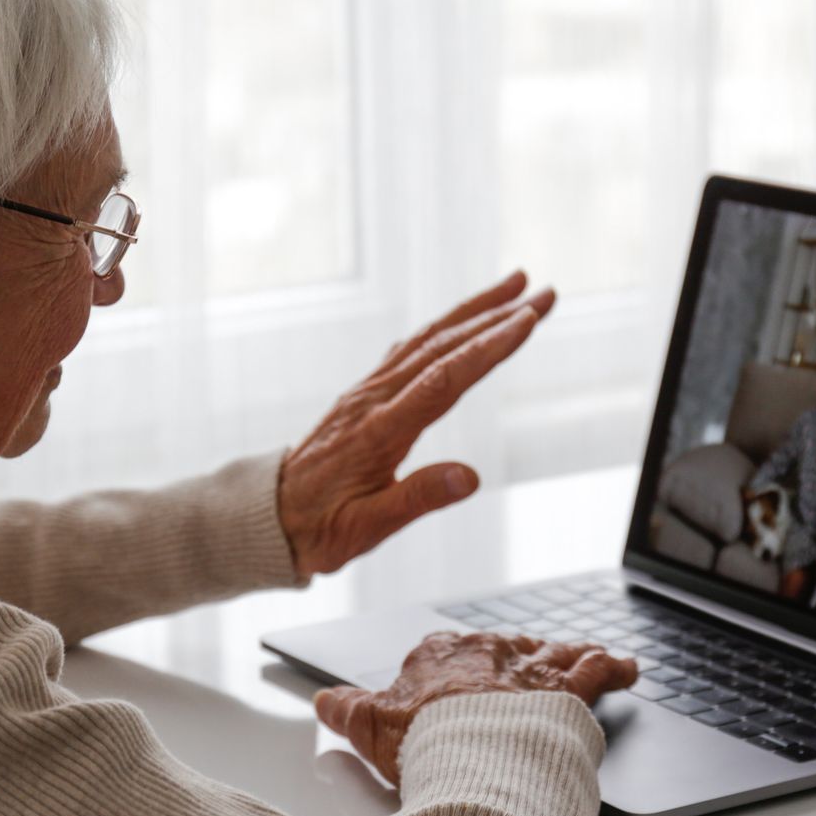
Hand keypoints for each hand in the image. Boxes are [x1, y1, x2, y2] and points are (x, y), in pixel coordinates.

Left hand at [278, 270, 555, 577]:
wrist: (269, 515)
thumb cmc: (319, 527)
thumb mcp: (367, 528)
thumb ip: (419, 499)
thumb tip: (470, 478)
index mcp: (380, 430)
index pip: (444, 379)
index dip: (488, 348)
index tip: (527, 319)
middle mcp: (375, 399)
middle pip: (443, 346)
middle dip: (497, 316)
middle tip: (546, 293)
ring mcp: (368, 391)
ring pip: (428, 339)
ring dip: (475, 311)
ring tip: (516, 287)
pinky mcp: (366, 393)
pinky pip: (412, 349)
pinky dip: (445, 327)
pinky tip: (464, 320)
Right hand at [314, 632, 638, 784]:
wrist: (475, 757)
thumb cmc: (423, 744)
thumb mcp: (371, 728)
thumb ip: (347, 711)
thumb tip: (324, 700)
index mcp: (438, 656)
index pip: (445, 652)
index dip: (454, 669)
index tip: (458, 685)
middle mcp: (487, 653)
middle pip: (503, 651)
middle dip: (515, 661)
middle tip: (527, 677)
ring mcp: (528, 669)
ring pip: (552, 654)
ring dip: (570, 656)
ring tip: (588, 655)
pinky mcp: (567, 689)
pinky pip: (597, 670)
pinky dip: (614, 667)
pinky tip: (628, 666)